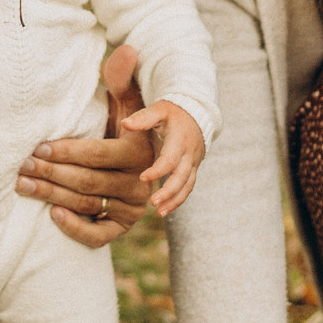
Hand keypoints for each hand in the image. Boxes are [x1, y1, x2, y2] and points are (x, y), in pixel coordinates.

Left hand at [18, 45, 154, 246]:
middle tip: (21, 165)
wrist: (131, 162)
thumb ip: (122, 78)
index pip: (99, 154)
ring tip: (22, 184)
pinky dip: (76, 228)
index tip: (38, 146)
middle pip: (88, 182)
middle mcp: (138, 183)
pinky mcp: (121, 227)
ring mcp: (132, 208)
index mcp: (138, 153)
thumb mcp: (125, 101)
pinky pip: (99, 234)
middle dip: (51, 173)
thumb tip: (127, 48)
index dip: (67, 151)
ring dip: (52, 196)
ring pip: (88, 205)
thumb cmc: (119, 126)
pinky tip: (52, 215)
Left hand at [126, 100, 204, 215]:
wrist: (197, 115)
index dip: (158, 170)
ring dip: (174, 201)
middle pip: (181, 177)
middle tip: (153, 203)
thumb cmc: (174, 113)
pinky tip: (164, 210)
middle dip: (168, 192)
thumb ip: (143, 117)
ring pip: (187, 186)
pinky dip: (178, 200)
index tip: (142, 178)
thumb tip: (125, 123)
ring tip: (159, 212)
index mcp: (179, 140)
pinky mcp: (192, 170)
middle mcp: (189, 154)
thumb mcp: (160, 110)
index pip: (170, 159)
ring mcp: (193, 164)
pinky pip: (188, 188)